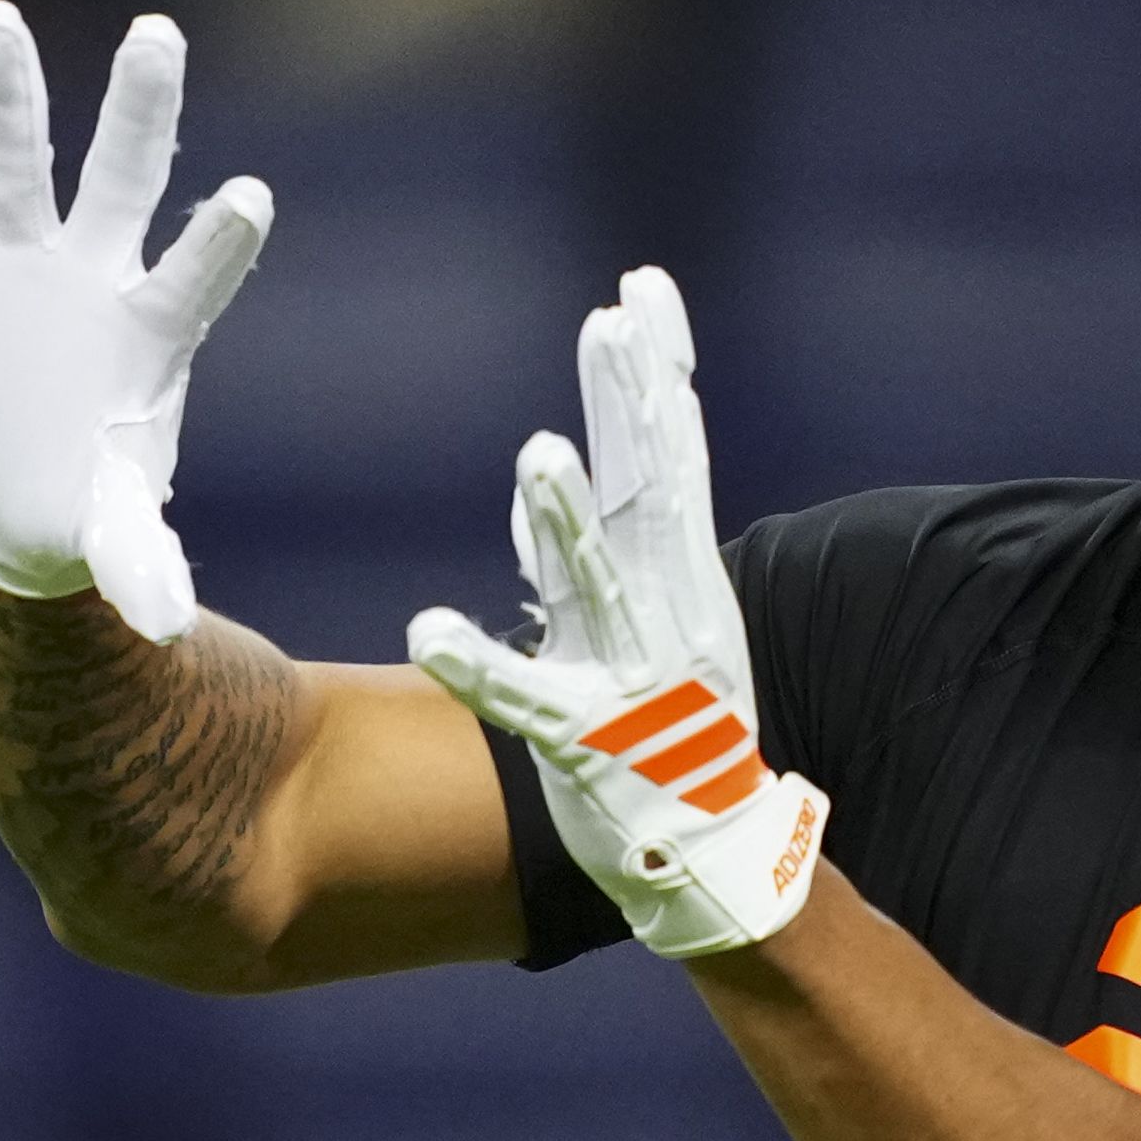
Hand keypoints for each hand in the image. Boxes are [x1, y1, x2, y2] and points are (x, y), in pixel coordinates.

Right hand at [0, 2, 271, 644]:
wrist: (19, 497)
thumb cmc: (86, 501)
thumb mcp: (112, 532)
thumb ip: (139, 560)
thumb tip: (163, 620)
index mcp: (149, 334)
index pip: (194, 277)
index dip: (219, 242)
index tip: (251, 197)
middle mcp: (92, 274)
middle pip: (122, 178)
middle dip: (139, 110)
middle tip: (160, 34)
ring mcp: (21, 261)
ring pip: (18, 160)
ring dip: (9, 93)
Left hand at [408, 268, 828, 957]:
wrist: (715, 849)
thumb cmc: (678, 723)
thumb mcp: (656, 618)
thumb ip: (599, 546)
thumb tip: (551, 475)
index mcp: (681, 575)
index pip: (672, 453)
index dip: (656, 371)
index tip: (643, 291)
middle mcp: (664, 611)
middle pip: (648, 491)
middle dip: (631, 407)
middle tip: (614, 324)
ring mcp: (630, 674)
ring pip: (594, 584)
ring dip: (566, 522)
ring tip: (540, 455)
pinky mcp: (584, 740)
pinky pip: (518, 697)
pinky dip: (474, 663)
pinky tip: (425, 629)